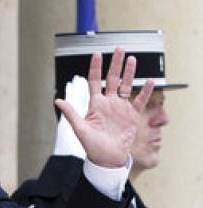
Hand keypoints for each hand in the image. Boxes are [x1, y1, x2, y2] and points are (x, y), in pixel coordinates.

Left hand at [55, 47, 153, 167]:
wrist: (107, 159)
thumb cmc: (92, 146)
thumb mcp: (79, 129)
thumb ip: (70, 113)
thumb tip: (57, 100)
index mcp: (95, 104)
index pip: (95, 81)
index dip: (95, 67)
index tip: (96, 53)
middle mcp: (108, 103)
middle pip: (112, 78)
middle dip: (115, 63)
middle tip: (119, 48)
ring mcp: (120, 108)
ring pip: (125, 85)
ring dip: (129, 72)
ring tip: (131, 59)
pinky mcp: (131, 115)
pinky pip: (140, 100)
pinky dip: (145, 91)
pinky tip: (149, 81)